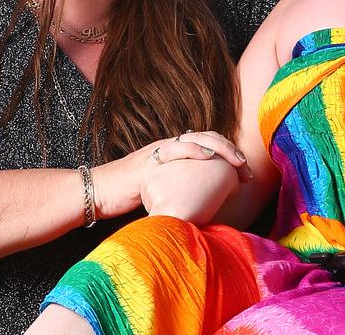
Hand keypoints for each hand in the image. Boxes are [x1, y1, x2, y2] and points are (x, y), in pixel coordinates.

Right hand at [92, 130, 251, 219]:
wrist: (98, 192)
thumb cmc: (129, 196)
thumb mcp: (163, 189)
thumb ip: (182, 190)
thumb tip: (206, 205)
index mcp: (174, 153)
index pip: (208, 145)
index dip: (228, 154)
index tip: (244, 171)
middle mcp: (168, 147)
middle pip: (207, 138)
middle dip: (229, 150)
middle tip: (245, 167)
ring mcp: (159, 150)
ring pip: (196, 139)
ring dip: (219, 148)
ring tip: (236, 161)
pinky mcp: (150, 159)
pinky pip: (175, 148)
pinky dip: (194, 149)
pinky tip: (208, 156)